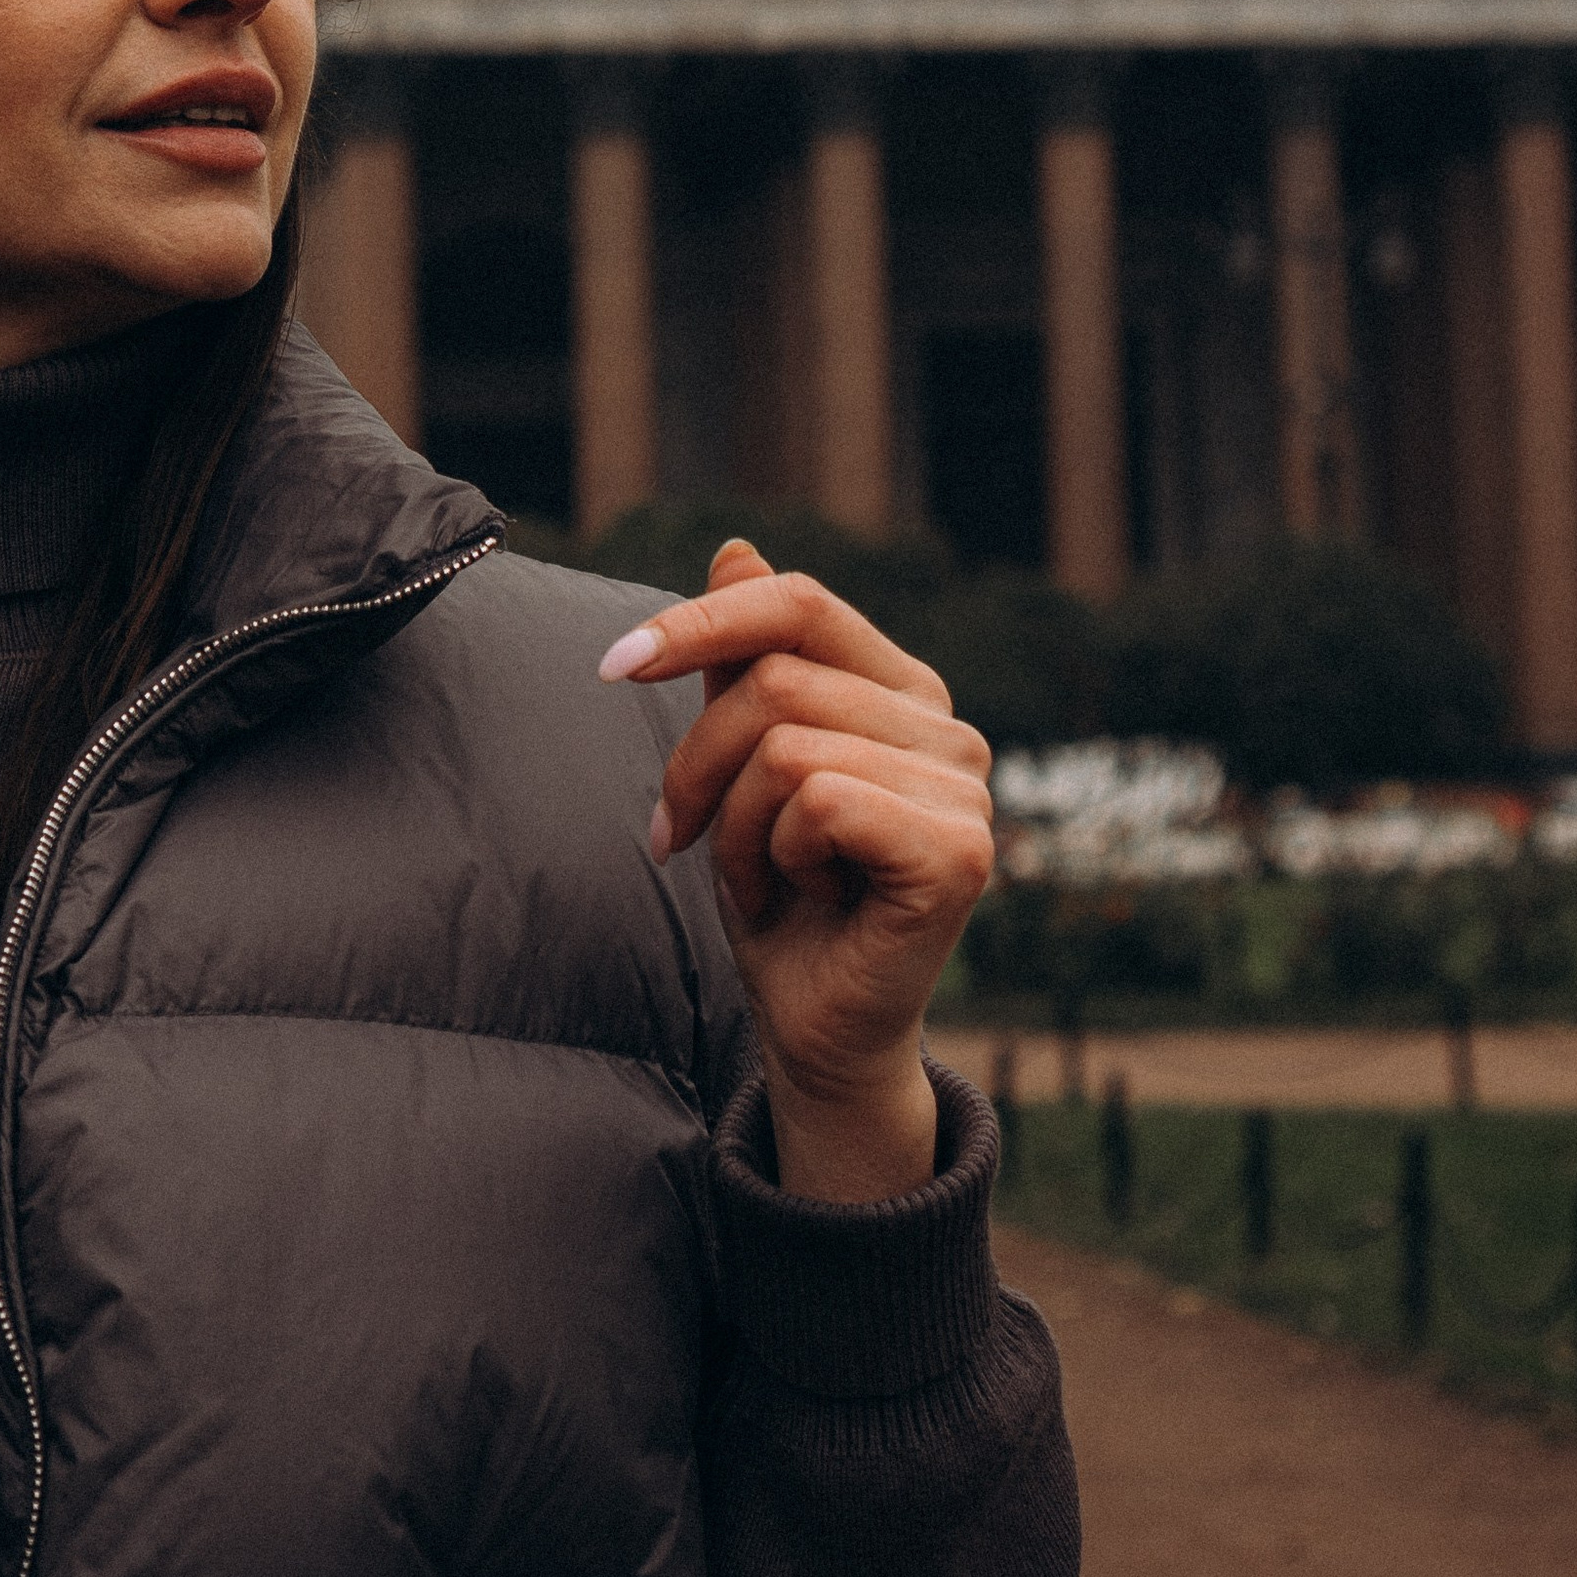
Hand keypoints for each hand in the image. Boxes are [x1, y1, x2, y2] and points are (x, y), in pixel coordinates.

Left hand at [600, 540, 994, 1203]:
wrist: (814, 1028)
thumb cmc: (780, 897)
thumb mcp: (738, 767)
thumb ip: (743, 663)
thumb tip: (735, 548)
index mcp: (903, 689)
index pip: (798, 602)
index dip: (699, 619)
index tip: (611, 665)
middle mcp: (949, 727)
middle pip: (775, 679)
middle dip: (699, 764)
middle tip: (688, 840)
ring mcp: (965, 790)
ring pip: (786, 744)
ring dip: (735, 826)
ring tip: (761, 878)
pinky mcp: (959, 853)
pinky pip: (818, 801)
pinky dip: (775, 857)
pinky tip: (800, 899)